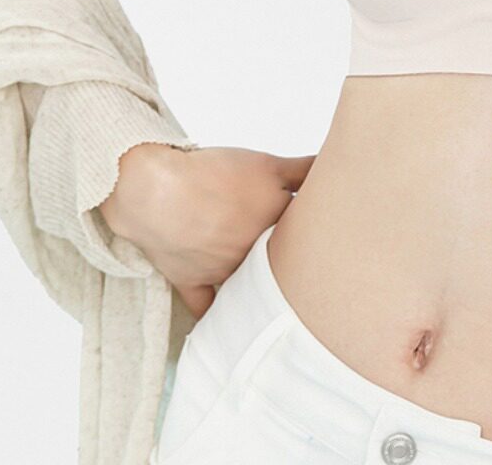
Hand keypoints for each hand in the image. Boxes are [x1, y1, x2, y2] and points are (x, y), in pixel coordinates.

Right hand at [100, 143, 316, 319]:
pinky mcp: (190, 280)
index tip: (328, 238)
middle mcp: (252, 257)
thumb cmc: (215, 174)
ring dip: (258, 289)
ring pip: (246, 288)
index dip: (316, 234)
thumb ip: (302, 170)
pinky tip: (227, 327)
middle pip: (278, 264)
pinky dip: (213, 315)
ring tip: (279, 297)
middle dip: (292, 264)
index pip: (306, 237)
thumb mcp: (267, 164)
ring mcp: (221, 273)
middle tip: (308, 267)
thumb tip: (331, 166)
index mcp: (274, 229)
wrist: (160, 193)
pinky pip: (204, 307)